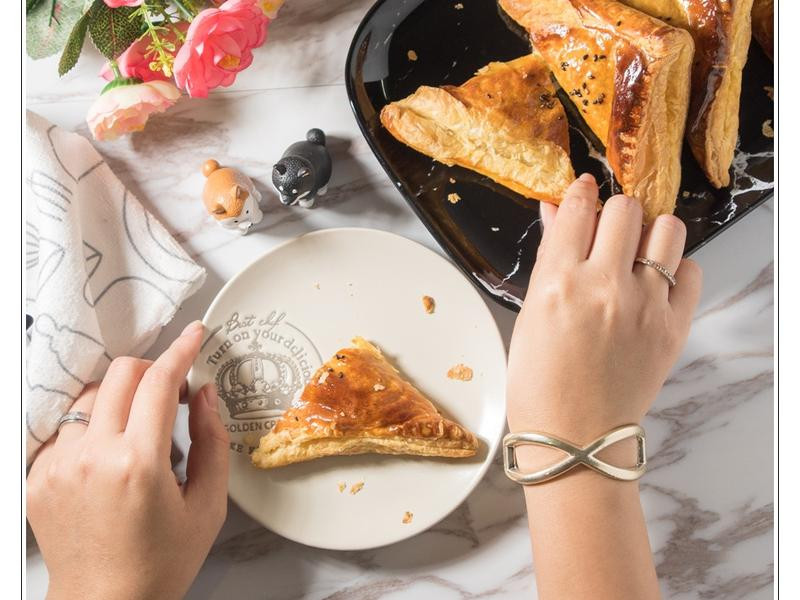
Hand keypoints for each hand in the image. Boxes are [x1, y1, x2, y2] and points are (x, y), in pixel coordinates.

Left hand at [27, 321, 228, 599]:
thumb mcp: (207, 505)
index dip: (181, 351)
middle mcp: (91, 457)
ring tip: (138, 435)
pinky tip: (110, 458)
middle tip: (171, 394)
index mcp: (138, 463)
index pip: (159, 381)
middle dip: (151, 370)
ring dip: (120, 399)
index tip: (193, 336)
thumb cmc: (160, 562)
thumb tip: (205, 395)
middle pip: (120, 374)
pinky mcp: (38, 477)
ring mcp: (58, 466)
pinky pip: (68, 427)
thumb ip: (212, 441)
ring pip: (91, 395)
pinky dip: (93, 427)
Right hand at [507, 174, 701, 442]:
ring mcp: (645, 306)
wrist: (576, 435)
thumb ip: (550, 258)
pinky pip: (691, 271)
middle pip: (625, 209)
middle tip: (607, 233)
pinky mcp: (674, 327)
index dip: (581, 192)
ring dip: (650, 233)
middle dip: (614, 213)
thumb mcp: (530, 315)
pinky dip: (675, 269)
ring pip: (667, 229)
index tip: (583, 190)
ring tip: (637, 254)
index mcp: (559, 284)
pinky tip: (655, 284)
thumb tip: (557, 210)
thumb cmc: (540, 382)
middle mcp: (605, 287)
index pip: (578, 210)